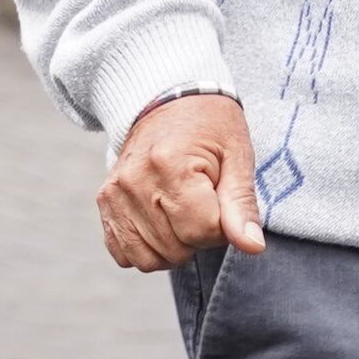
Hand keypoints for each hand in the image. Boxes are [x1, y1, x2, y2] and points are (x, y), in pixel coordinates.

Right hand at [97, 90, 265, 272]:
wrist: (169, 100)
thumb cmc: (210, 126)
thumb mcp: (237, 157)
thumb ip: (242, 205)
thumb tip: (252, 246)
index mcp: (170, 165)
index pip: (202, 231)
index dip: (222, 227)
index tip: (223, 201)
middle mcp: (135, 181)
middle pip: (176, 249)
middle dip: (198, 237)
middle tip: (205, 203)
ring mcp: (115, 193)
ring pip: (149, 259)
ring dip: (174, 248)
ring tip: (183, 213)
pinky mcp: (105, 202)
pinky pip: (123, 254)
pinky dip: (146, 250)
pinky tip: (161, 225)